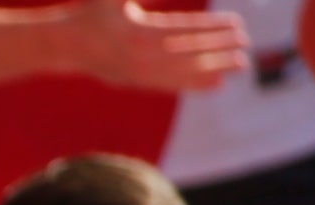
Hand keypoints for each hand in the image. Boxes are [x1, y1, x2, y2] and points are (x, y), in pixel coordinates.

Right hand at [67, 0, 248, 88]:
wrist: (68, 43)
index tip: (237, 25)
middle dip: (219, 50)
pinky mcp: (136, 83)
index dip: (212, 29)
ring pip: (181, 74)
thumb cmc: (94, 9)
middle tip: (246, 45)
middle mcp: (138, 59)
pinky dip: (194, 84)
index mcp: (136, 34)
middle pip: (187, 55)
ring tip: (239, 66)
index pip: (184, 32)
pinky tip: (215, 84)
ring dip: (213, 70)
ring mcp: (137, 75)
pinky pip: (170, 85)